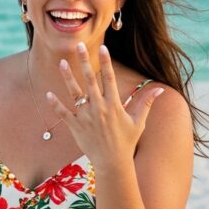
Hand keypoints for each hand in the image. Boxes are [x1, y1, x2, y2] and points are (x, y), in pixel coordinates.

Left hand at [47, 44, 164, 169]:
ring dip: (67, 77)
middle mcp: (99, 108)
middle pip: (89, 80)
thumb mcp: (138, 122)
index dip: (106, 62)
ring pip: (75, 93)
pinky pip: (64, 113)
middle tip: (79, 46)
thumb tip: (160, 89)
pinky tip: (48, 94)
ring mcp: (86, 117)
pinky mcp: (76, 127)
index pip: (109, 78)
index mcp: (114, 105)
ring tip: (62, 62)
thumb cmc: (126, 142)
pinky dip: (56, 104)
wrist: (113, 163)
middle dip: (84, 62)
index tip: (102, 47)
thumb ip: (146, 103)